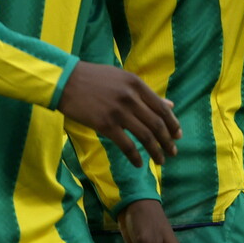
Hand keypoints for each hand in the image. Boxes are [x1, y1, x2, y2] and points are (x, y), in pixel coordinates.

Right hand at [58, 62, 180, 166]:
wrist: (65, 81)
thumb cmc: (94, 78)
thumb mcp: (123, 79)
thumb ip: (146, 93)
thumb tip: (170, 105)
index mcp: (137, 85)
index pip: (162, 108)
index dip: (173, 124)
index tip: (178, 135)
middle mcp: (131, 98)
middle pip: (157, 124)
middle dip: (168, 141)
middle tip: (173, 152)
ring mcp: (119, 112)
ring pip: (145, 136)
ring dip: (155, 151)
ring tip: (160, 160)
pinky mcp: (105, 124)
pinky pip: (126, 145)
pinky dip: (135, 156)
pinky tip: (139, 163)